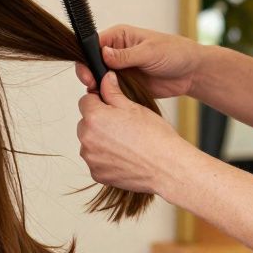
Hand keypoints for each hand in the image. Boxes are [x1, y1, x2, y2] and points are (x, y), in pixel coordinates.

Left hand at [76, 70, 187, 194]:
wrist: (167, 168)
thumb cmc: (155, 137)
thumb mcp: (134, 107)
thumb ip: (113, 92)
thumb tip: (105, 78)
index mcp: (94, 117)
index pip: (85, 101)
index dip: (100, 101)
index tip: (112, 107)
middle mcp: (87, 138)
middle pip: (86, 123)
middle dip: (99, 122)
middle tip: (123, 127)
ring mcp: (91, 158)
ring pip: (90, 142)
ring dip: (102, 141)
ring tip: (127, 143)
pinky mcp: (96, 173)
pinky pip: (96, 161)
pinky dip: (106, 159)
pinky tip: (125, 157)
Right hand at [77, 24, 202, 98]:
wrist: (191, 73)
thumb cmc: (175, 52)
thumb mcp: (150, 52)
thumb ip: (126, 55)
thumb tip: (104, 54)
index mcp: (119, 37)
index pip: (93, 45)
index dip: (87, 58)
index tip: (88, 71)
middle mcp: (115, 52)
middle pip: (91, 63)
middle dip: (89, 74)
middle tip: (93, 84)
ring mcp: (120, 70)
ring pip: (99, 79)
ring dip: (98, 87)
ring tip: (102, 94)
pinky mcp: (125, 85)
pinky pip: (110, 91)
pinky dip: (108, 96)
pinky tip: (110, 100)